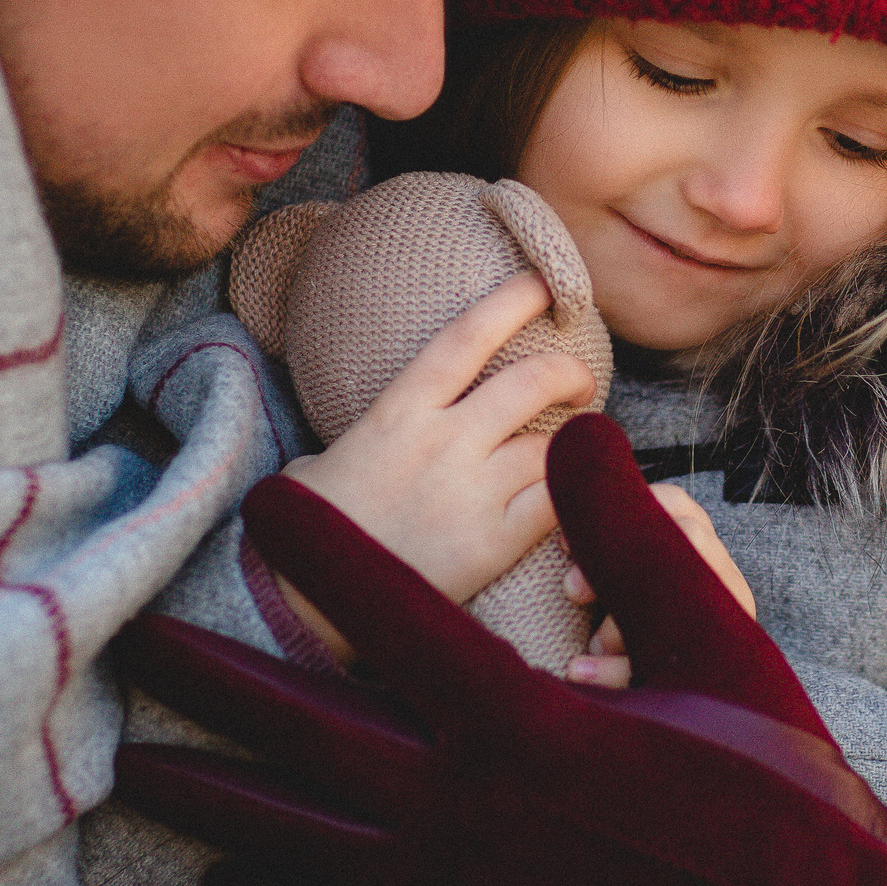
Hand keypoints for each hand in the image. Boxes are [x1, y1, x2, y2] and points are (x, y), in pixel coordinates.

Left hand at [111, 414, 886, 885]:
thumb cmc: (776, 791)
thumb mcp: (719, 647)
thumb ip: (635, 537)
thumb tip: (577, 428)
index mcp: (528, 725)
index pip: (397, 618)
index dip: (322, 551)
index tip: (257, 497)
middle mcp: (471, 811)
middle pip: (305, 733)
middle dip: (212, 682)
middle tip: (132, 641)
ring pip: (296, 836)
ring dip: (207, 794)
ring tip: (133, 764)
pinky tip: (225, 873)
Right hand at [281, 271, 593, 614]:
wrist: (305, 600)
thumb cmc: (311, 528)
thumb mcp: (324, 460)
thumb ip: (371, 437)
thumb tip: (373, 435)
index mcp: (398, 412)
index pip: (466, 337)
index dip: (512, 301)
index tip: (544, 285)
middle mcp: (441, 442)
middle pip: (531, 382)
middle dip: (569, 373)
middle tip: (581, 382)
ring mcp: (470, 493)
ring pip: (554, 446)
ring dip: (578, 443)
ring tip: (579, 451)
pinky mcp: (491, 544)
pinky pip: (557, 504)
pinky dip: (577, 495)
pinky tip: (579, 498)